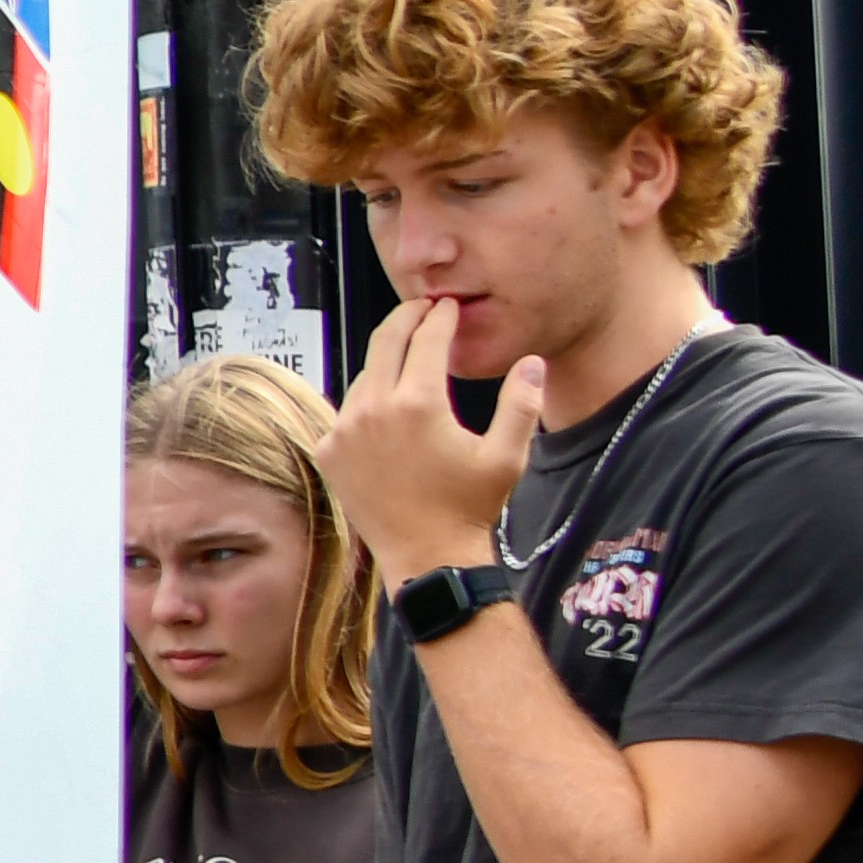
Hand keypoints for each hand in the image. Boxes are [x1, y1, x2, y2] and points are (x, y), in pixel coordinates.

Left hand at [321, 298, 543, 584]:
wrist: (428, 555)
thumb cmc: (471, 507)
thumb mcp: (507, 455)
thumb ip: (521, 404)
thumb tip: (532, 361)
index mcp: (418, 402)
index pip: (425, 338)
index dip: (439, 317)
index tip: (448, 306)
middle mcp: (374, 409)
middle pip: (385, 343)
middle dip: (405, 320)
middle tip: (422, 309)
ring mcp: (345, 430)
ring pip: (365, 376)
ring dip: (387, 362)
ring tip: (409, 355)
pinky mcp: (330, 450)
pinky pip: (348, 410)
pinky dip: (367, 400)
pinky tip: (387, 402)